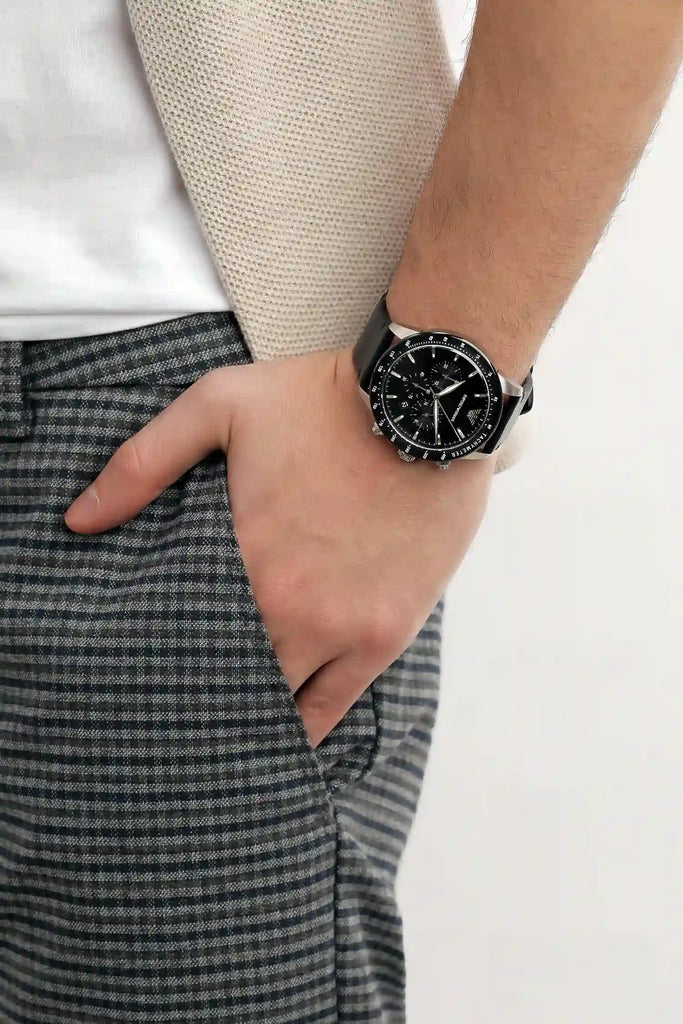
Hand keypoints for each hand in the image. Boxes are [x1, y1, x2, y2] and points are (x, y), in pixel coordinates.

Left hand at [64, 347, 494, 746]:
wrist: (427, 401)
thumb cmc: (322, 401)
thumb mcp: (219, 404)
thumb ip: (143, 462)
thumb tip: (79, 520)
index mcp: (244, 559)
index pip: (184, 635)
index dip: (163, 656)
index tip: (146, 666)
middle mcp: (290, 609)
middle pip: (231, 675)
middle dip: (205, 685)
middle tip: (183, 695)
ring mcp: (342, 628)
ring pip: (280, 702)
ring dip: (251, 712)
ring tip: (224, 722)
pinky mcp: (386, 634)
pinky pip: (335, 706)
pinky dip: (304, 728)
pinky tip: (281, 738)